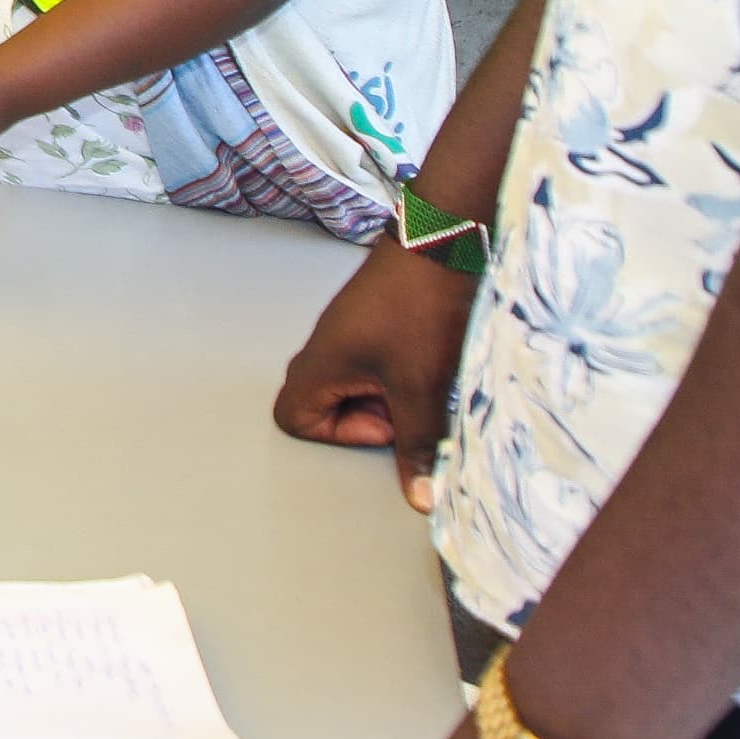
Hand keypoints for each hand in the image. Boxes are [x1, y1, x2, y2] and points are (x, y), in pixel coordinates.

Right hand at [275, 235, 479, 511]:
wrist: (444, 242)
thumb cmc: (419, 307)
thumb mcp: (420, 386)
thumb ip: (417, 445)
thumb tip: (421, 496)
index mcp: (319, 364)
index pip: (295, 418)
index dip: (339, 434)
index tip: (383, 423)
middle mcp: (326, 346)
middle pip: (326, 402)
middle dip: (370, 415)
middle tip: (408, 404)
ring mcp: (351, 329)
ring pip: (357, 381)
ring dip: (391, 392)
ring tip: (426, 380)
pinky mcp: (377, 317)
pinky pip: (377, 360)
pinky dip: (404, 370)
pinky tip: (435, 360)